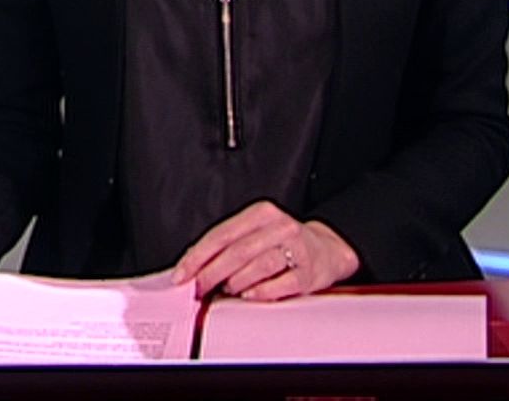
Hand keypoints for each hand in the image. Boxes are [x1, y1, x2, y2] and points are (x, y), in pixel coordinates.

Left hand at [170, 200, 358, 300]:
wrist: (327, 250)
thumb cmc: (283, 243)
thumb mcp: (255, 234)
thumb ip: (226, 246)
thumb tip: (191, 268)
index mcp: (261, 213)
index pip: (221, 234)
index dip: (197, 257)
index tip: (182, 274)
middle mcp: (280, 226)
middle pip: (238, 251)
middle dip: (211, 273)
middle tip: (198, 289)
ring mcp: (297, 248)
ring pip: (259, 265)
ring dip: (236, 282)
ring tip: (226, 291)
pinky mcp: (309, 272)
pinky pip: (282, 283)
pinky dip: (262, 291)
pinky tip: (249, 295)